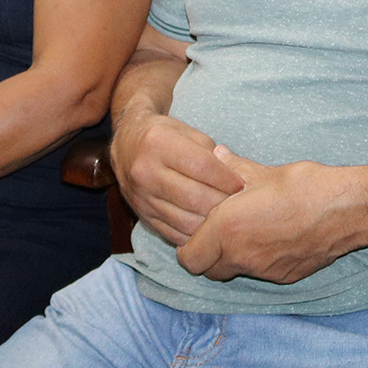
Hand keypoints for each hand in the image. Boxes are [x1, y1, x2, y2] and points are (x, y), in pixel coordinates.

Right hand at [110, 112, 245, 246]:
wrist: (126, 145)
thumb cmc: (164, 135)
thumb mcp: (186, 132)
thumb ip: (211, 152)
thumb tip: (236, 176)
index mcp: (158, 144)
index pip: (202, 167)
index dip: (226, 178)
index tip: (241, 183)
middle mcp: (146, 172)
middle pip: (195, 197)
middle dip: (223, 203)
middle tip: (239, 204)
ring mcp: (142, 198)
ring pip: (186, 221)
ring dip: (212, 223)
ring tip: (226, 217)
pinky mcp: (143, 217)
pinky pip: (175, 234)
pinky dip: (196, 236)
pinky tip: (208, 228)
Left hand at [176, 147, 366, 283]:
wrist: (345, 209)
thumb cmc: (303, 186)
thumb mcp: (263, 172)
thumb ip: (234, 167)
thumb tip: (217, 154)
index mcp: (227, 229)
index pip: (189, 258)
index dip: (187, 245)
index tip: (196, 228)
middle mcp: (241, 256)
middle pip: (208, 270)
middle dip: (207, 254)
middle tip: (217, 229)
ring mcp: (264, 270)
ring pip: (234, 270)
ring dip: (233, 256)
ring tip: (246, 228)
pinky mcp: (285, 276)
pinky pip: (260, 271)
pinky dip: (258, 259)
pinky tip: (272, 236)